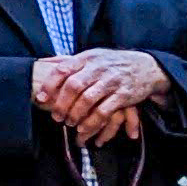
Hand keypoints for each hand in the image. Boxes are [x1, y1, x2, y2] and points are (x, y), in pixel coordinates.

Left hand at [34, 49, 168, 142]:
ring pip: (88, 100)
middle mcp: (98, 68)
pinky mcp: (123, 95)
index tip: (40, 98)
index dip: (50, 84)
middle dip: (62, 104)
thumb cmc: (113, 63)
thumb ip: (68, 60)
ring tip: (69, 124)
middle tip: (56, 117)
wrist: (146, 67)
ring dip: (75, 115)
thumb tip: (41, 62)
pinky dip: (92, 122)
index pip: (63, 69)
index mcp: (87, 58)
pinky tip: (84, 129)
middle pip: (74, 86)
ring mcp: (111, 81)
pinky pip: (104, 111)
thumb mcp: (92, 56)